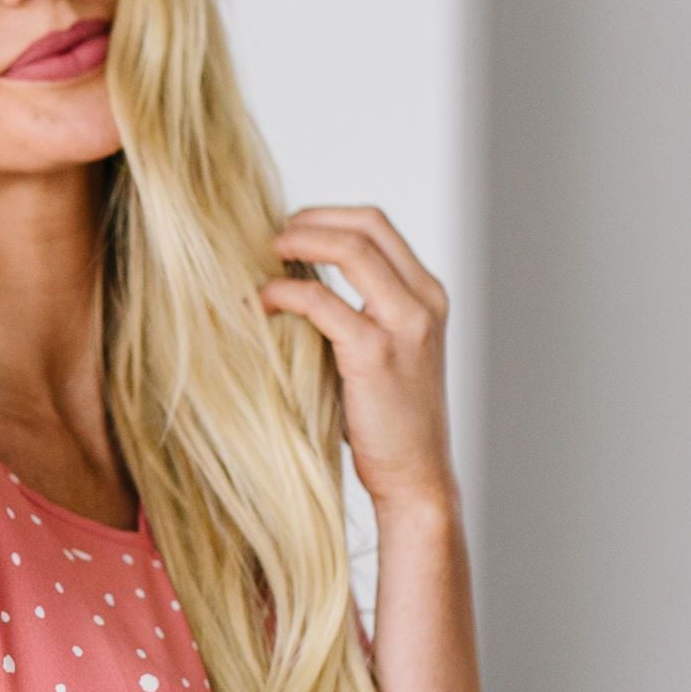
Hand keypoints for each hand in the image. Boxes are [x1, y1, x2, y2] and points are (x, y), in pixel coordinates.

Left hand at [259, 205, 453, 512]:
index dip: (328, 216)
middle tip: (270, 237)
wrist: (415, 475)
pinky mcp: (374, 353)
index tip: (290, 228)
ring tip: (265, 256)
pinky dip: (286, 292)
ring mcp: (404, 325)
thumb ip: (355, 312)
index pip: (378, 226)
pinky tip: (263, 302)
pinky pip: (321, 302)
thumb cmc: (388, 419)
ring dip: (299, 242)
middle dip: (311, 220)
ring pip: (350, 249)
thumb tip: (294, 278)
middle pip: (366, 225)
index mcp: (427, 296)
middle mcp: (423, 302)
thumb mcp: (381, 351)